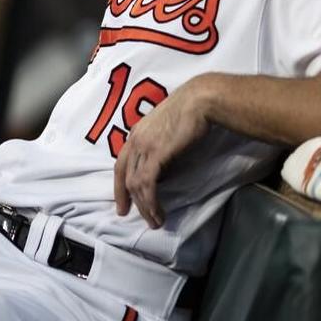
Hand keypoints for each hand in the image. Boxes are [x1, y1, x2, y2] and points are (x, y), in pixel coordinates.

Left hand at [114, 74, 213, 228]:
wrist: (200, 100)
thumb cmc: (190, 110)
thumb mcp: (167, 129)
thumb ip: (160, 145)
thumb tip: (163, 167)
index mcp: (136, 133)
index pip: (121, 163)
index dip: (120, 186)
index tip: (123, 203)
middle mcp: (135, 139)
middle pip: (124, 176)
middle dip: (128, 200)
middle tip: (134, 217)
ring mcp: (144, 146)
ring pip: (135, 184)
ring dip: (144, 206)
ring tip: (155, 221)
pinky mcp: (156, 153)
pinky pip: (147, 183)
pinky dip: (151, 201)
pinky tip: (158, 212)